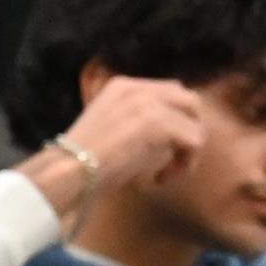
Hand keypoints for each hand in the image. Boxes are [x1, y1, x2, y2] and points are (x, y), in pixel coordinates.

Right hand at [61, 76, 204, 188]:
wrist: (70, 168)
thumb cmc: (82, 159)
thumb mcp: (109, 128)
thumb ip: (132, 121)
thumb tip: (164, 135)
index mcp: (122, 85)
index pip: (168, 92)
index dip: (174, 120)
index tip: (161, 150)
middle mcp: (137, 87)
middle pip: (188, 100)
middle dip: (190, 129)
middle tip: (176, 158)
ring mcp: (148, 103)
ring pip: (195, 122)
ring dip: (188, 151)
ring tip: (169, 172)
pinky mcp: (158, 123)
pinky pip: (194, 141)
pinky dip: (184, 164)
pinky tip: (161, 179)